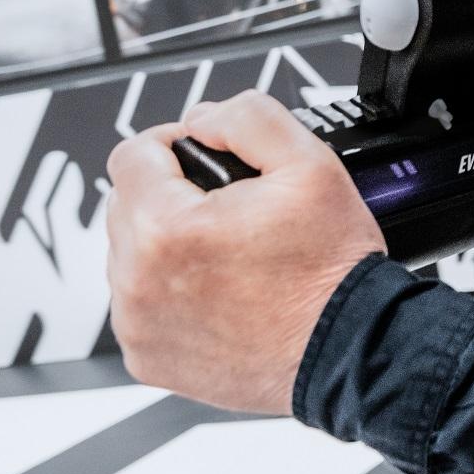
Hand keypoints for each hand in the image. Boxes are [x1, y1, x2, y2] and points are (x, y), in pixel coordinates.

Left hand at [105, 91, 386, 414]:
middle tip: (232, 210)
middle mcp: (138, 282)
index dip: (174, 143)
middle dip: (172, 195)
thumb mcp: (310, 163)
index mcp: (165, 229)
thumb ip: (248, 117)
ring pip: (130, 254)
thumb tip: (203, 118)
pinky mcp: (147, 356)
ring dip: (168, 244)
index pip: (131, 155)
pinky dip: (171, 291)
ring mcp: (138, 325)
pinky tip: (220, 290)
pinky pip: (140, 303)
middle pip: (127, 204)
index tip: (206, 156)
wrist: (347, 348)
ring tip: (229, 253)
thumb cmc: (330, 269)